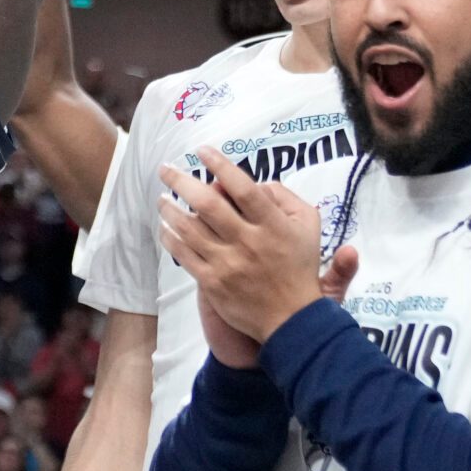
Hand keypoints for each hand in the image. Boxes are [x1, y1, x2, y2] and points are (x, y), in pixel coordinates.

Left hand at [157, 150, 346, 352]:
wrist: (292, 319)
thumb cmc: (299, 265)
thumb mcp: (307, 225)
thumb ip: (284, 197)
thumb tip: (256, 182)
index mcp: (273, 224)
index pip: (243, 188)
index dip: (220, 165)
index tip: (202, 151)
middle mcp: (249, 241)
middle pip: (209, 204)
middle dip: (181, 181)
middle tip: (165, 169)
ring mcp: (229, 264)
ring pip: (190, 229)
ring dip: (170, 209)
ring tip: (162, 198)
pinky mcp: (213, 283)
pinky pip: (185, 255)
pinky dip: (171, 237)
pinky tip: (165, 226)